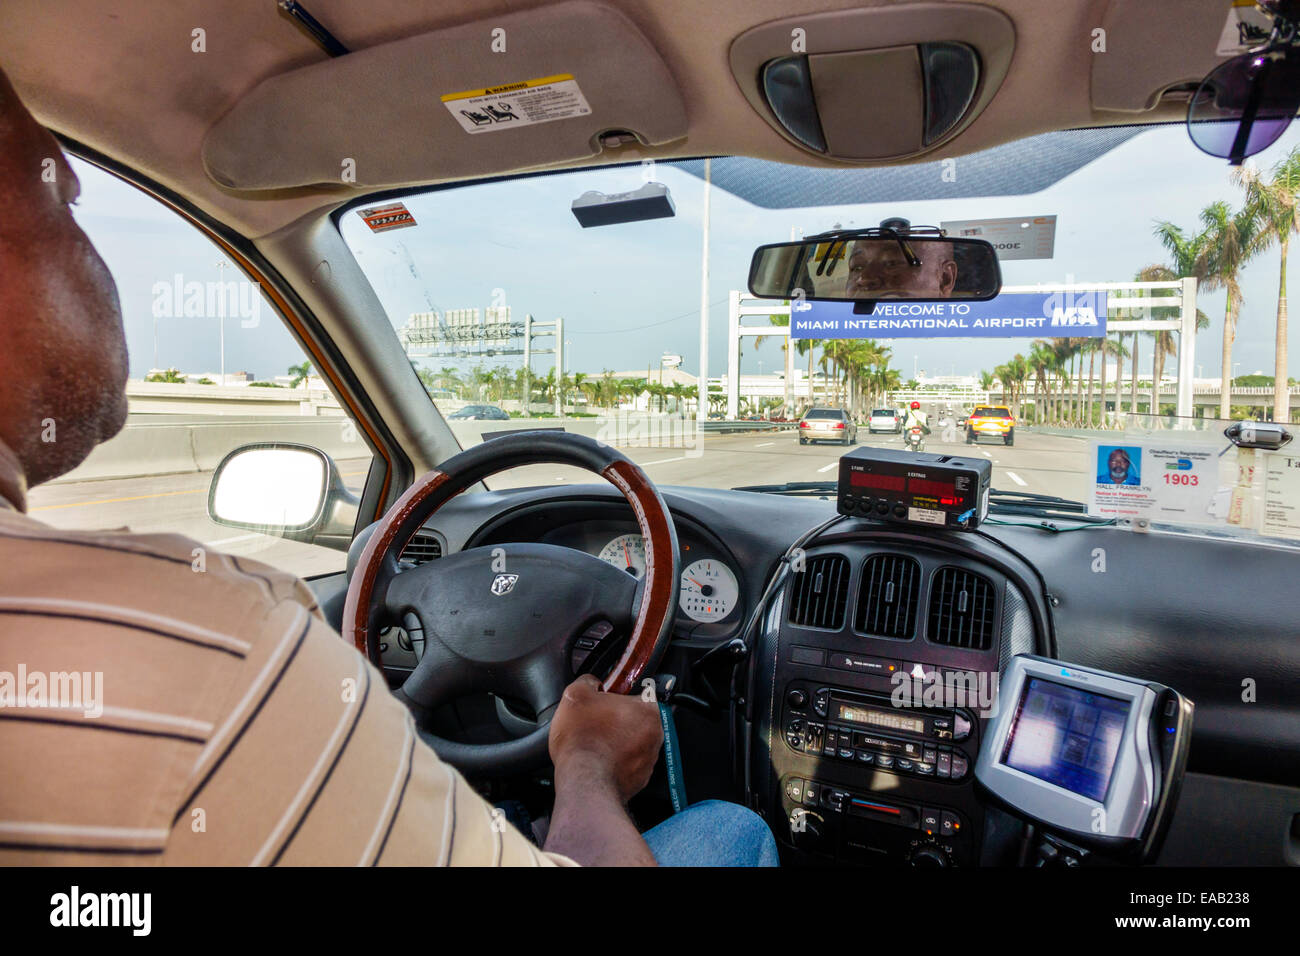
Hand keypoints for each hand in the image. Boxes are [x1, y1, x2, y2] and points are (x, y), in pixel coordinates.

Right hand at [548, 674, 662, 803]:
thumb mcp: (576, 694)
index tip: (606, 699)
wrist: (583, 782)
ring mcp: (649, 759)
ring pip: (633, 742)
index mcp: (647, 710)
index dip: (619, 694)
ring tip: (594, 743)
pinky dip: (616, 762)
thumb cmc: (583, 740)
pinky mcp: (640, 780)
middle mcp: (656, 735)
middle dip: (617, 719)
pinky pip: (629, 764)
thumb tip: (591, 683)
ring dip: (617, 741)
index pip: (640, 692)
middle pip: (637, 719)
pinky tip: (597, 760)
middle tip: (596, 722)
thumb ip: (588, 681)